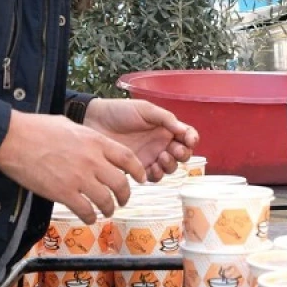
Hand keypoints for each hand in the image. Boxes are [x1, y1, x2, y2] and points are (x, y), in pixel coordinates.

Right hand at [0, 110, 144, 223]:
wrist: (14, 139)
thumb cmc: (37, 128)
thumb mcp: (70, 125)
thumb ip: (86, 137)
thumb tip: (92, 144)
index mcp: (95, 141)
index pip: (128, 158)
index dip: (138, 170)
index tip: (141, 178)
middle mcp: (92, 160)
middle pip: (121, 183)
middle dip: (125, 195)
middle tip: (123, 200)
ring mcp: (79, 177)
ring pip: (106, 200)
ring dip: (109, 208)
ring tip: (106, 211)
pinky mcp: (63, 193)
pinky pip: (85, 210)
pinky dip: (90, 217)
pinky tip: (88, 217)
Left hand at [84, 99, 198, 182]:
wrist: (95, 121)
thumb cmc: (120, 111)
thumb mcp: (145, 109)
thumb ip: (166, 119)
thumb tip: (184, 130)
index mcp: (165, 127)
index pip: (186, 135)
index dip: (191, 139)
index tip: (189, 140)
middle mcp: (161, 143)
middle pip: (181, 154)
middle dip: (182, 154)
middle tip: (173, 150)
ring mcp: (150, 156)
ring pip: (169, 168)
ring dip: (170, 165)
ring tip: (161, 157)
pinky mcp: (137, 167)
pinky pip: (153, 176)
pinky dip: (157, 175)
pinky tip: (152, 168)